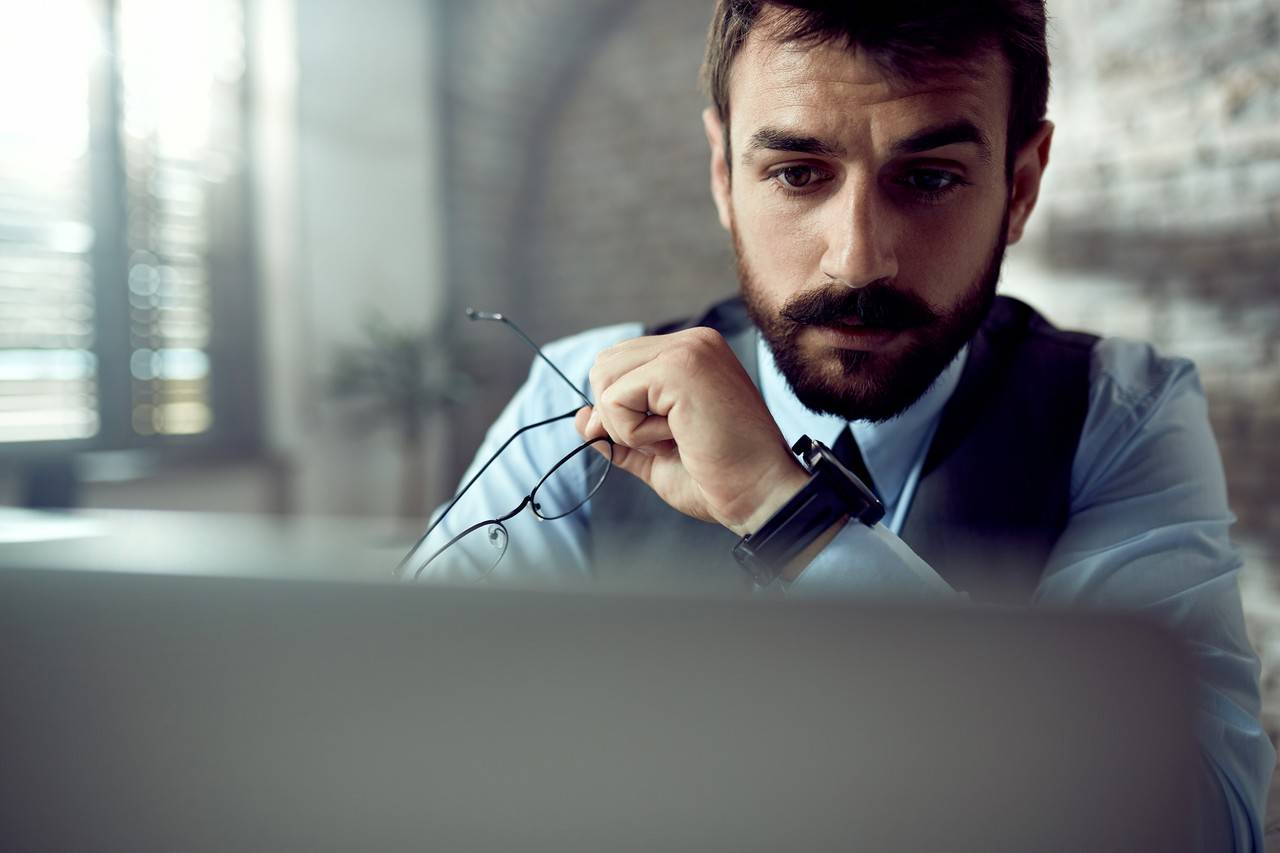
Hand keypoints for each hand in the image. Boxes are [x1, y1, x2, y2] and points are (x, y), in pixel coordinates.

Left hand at [573, 327, 809, 536]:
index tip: (657, 438)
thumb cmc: (721, 479)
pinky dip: (634, 433)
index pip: (620, 363)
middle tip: (669, 440)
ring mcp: (689, 350)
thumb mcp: (656, 454)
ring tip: (676, 438)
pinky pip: (614, 401)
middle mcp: (693, 341)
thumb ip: (618, 432)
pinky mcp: (680, 367)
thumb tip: (580, 417)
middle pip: (604, 366)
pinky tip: (679, 438)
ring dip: (627, 425)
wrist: (761, 496)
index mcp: (693, 354)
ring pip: (605, 379)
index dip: (617, 408)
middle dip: (618, 415)